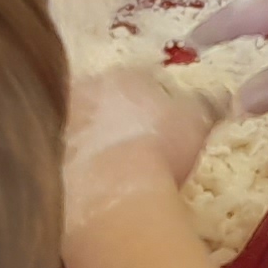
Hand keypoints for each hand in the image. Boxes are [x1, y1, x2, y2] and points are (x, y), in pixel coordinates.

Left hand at [69, 65, 215, 185]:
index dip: (156, 98)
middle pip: (105, 98)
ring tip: (115, 168)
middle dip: (118, 115)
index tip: (165, 120)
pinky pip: (64, 158)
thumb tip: (222, 95)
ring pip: (81, 127)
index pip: (141, 77)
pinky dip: (78, 168)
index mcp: (122, 75)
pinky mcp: (44, 159)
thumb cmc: (159, 146)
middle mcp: (84, 90)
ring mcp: (60, 125)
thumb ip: (207, 103)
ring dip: (94, 141)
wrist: (111, 191)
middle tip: (136, 142)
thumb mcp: (196, 120)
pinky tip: (93, 186)